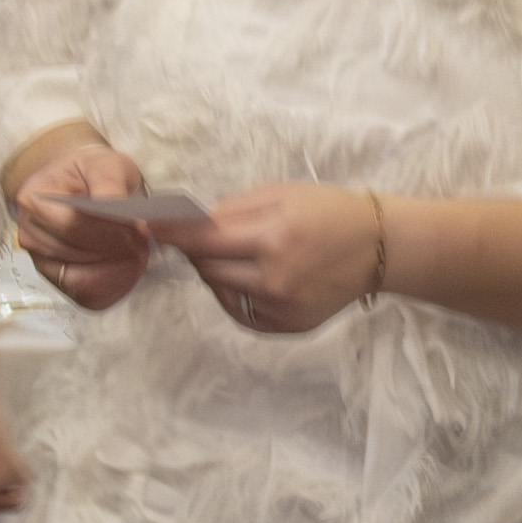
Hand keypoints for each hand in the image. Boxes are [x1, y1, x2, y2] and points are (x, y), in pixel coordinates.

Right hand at [4, 131, 161, 312]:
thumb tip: (113, 206)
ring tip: (140, 253)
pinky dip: (111, 287)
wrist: (79, 187)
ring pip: (81, 277)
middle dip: (114, 250)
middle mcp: (29, 233)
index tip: (138, 228)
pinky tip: (129, 272)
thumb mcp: (103, 164)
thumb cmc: (90, 174)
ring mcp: (40, 260)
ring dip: (115, 269)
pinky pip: (84, 294)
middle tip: (144, 242)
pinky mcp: (55, 279)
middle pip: (76, 252)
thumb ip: (108, 183)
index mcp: (33, 199)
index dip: (107, 230)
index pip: (71, 224)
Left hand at [155, 181, 384, 338]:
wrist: (378, 248)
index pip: (204, 238)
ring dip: (215, 271)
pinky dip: (236, 292)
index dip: (170, 232)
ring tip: (238, 253)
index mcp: (273, 237)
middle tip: (204, 236)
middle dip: (197, 250)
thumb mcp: (280, 195)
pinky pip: (240, 310)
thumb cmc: (327, 211)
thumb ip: (231, 210)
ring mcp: (280, 308)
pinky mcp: (286, 327)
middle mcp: (274, 278)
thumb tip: (186, 222)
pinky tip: (252, 275)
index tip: (143, 227)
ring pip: (219, 290)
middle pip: (206, 267)